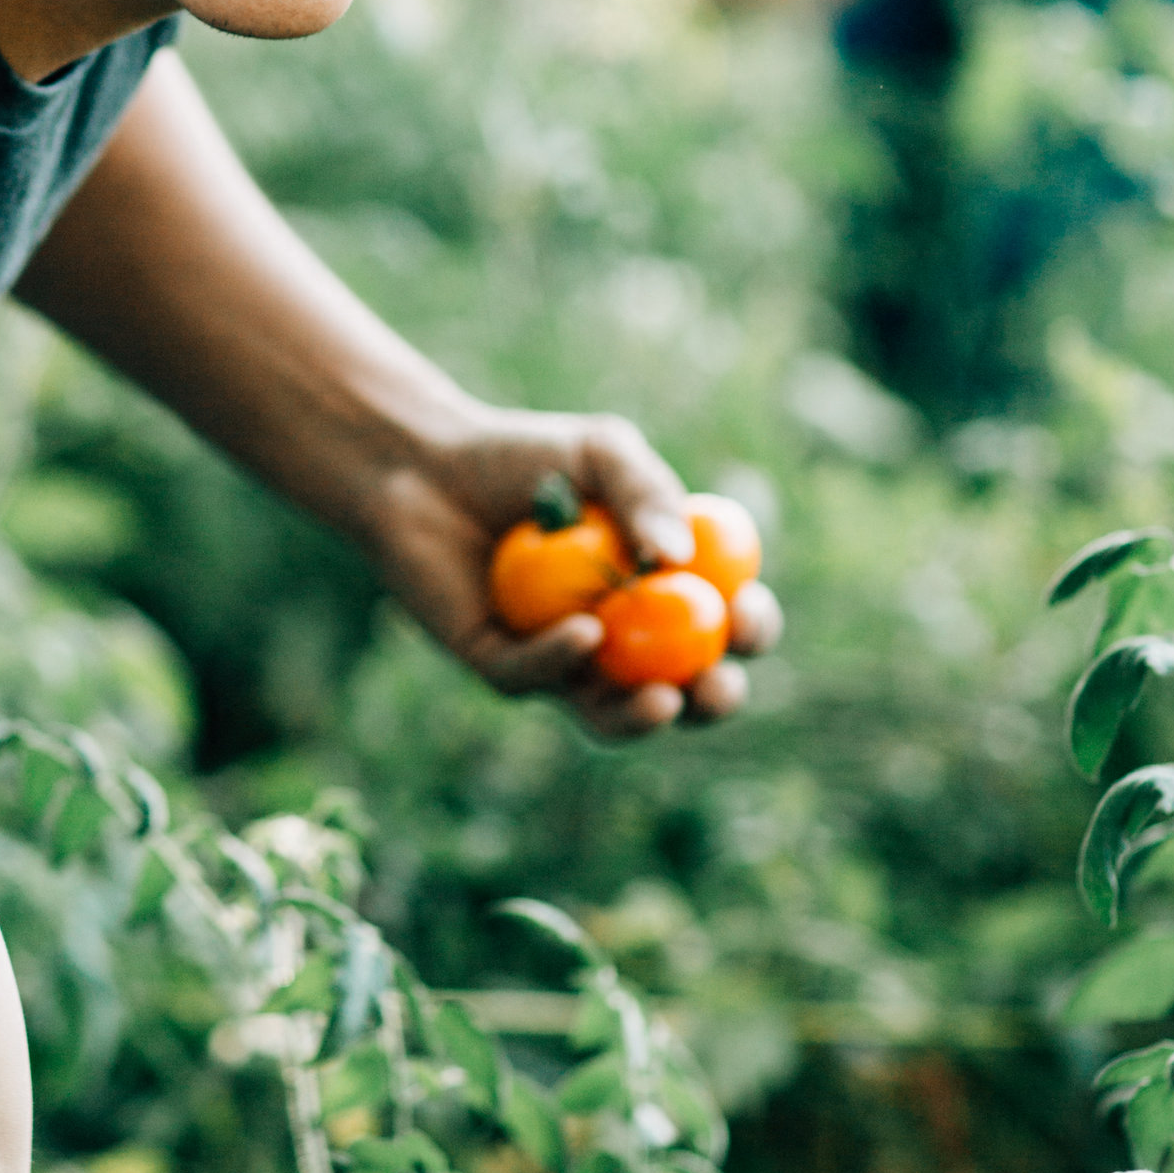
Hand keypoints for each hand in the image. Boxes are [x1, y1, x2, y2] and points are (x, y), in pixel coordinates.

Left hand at [369, 406, 781, 738]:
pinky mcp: (502, 667)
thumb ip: (646, 493)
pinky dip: (562, 660)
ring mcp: (561, 660)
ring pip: (609, 715)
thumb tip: (682, 557)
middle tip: (717, 686)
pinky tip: (582, 632)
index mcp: (660, 587)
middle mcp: (619, 636)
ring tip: (665, 700)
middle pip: (683, 691)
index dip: (750, 630)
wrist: (423, 464)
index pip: (725, 623)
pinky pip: (537, 679)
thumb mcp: (598, 453)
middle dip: (713, 700)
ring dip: (643, 718)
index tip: (748, 614)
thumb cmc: (522, 455)